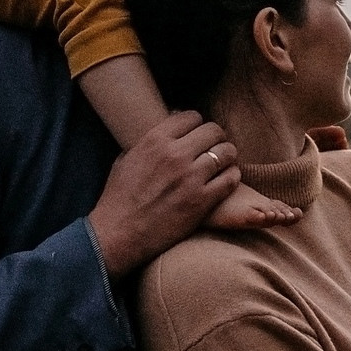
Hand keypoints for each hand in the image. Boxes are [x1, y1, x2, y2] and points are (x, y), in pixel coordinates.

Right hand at [88, 111, 236, 278]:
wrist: (119, 233)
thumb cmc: (119, 197)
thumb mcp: (127, 157)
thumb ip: (150, 140)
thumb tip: (170, 123)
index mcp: (155, 140)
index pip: (192, 116)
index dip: (197, 125)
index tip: (197, 135)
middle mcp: (175, 154)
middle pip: (214, 131)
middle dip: (216, 138)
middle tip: (214, 148)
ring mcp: (191, 178)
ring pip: (226, 153)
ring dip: (227, 157)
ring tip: (222, 164)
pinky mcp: (202, 201)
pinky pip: (231, 179)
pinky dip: (231, 177)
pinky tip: (224, 181)